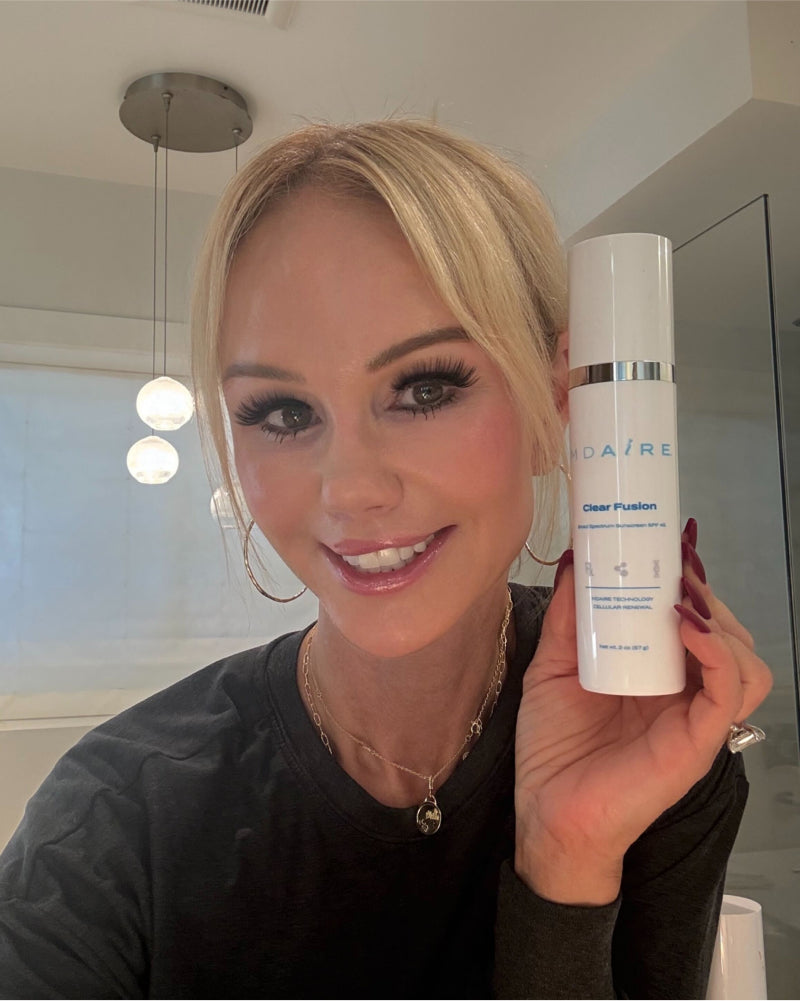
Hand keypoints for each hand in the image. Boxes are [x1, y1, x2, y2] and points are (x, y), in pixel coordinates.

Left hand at [513, 522, 771, 904]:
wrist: (547, 812)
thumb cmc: (554, 747)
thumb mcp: (554, 666)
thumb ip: (569, 618)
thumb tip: (578, 560)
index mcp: (657, 673)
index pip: (695, 620)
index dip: (691, 582)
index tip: (667, 544)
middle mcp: (685, 692)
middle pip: (726, 632)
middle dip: (705, 592)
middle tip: (672, 564)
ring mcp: (695, 717)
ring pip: (745, 660)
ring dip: (720, 620)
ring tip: (682, 597)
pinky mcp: (698, 741)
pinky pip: (730, 692)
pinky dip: (719, 653)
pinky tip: (688, 628)